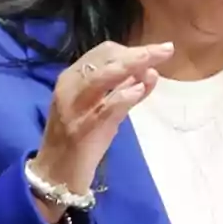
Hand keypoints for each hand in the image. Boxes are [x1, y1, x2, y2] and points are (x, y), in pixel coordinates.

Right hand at [29, 40, 173, 221]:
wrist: (56, 174)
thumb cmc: (80, 139)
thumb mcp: (101, 108)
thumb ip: (123, 90)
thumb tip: (151, 70)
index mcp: (72, 77)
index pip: (103, 52)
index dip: (131, 49)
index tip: (154, 52)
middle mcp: (70, 87)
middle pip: (105, 59)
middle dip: (138, 52)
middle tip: (166, 50)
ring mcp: (75, 107)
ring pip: (102, 76)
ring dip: (132, 65)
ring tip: (155, 60)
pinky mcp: (83, 128)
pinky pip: (105, 107)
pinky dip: (124, 96)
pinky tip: (141, 90)